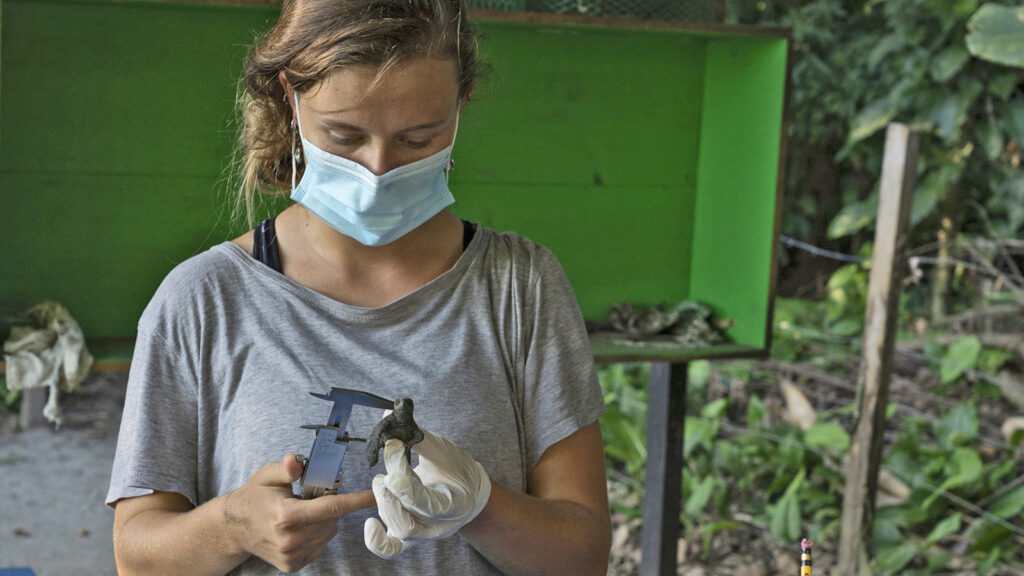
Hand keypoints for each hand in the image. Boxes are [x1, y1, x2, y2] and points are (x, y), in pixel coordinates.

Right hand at [224, 454, 372, 572]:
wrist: (235, 527)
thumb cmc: (255, 497)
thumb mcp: (267, 475)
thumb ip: (286, 466)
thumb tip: (297, 463)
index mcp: (285, 515)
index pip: (331, 507)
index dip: (357, 501)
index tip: (376, 496)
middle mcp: (290, 539)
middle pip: (333, 519)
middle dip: (331, 505)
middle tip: (310, 497)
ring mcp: (291, 555)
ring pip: (329, 533)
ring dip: (325, 520)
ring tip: (302, 512)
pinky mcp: (292, 565)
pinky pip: (320, 546)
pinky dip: (317, 534)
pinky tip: (300, 527)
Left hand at [363, 429, 490, 558]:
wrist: (465, 490)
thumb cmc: (456, 469)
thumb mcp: (445, 450)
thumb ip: (418, 439)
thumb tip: (389, 420)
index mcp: (457, 505)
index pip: (428, 504)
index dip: (406, 486)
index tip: (394, 458)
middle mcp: (440, 527)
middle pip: (409, 523)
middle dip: (391, 496)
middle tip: (386, 472)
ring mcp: (423, 535)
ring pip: (398, 530)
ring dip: (384, 503)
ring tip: (383, 480)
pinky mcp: (408, 537)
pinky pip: (390, 548)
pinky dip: (376, 541)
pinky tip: (370, 523)